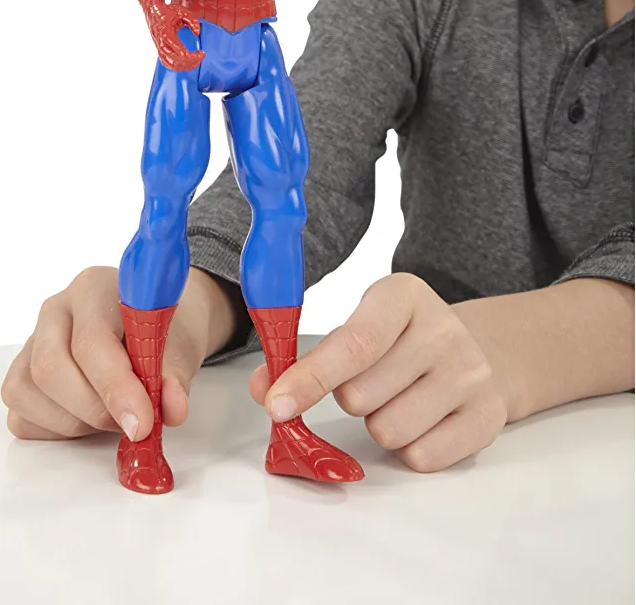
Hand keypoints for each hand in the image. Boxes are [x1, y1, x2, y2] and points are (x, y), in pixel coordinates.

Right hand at [1, 265, 236, 440]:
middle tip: (133, 423)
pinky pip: (22, 416)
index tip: (143, 422)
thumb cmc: (161, 330)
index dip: (115, 386)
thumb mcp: (179, 347)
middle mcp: (55, 311)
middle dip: (94, 409)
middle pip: (50, 368)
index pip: (91, 341)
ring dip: (77, 421)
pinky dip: (58, 430)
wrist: (152, 326)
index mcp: (93, 289)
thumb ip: (173, 376)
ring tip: (114, 413)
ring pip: (28, 393)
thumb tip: (172, 408)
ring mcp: (31, 342)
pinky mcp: (20, 376)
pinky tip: (90, 418)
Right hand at [147, 2, 204, 71]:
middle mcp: (161, 43)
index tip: (199, 53)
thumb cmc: (168, 12)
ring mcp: (160, 49)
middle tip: (201, 55)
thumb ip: (192, 21)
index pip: (174, 46)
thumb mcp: (183, 11)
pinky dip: (178, 67)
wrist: (154, 12)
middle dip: (190, 61)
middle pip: (174, 58)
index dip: (186, 53)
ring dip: (186, 65)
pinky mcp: (160, 52)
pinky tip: (188, 63)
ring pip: (171, 64)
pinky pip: (168, 64)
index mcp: (165, 32)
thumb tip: (197, 32)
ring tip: (197, 60)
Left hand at [249, 273, 508, 472]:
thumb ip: (306, 356)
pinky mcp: (488, 416)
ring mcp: (472, 372)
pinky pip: (422, 456)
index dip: (310, 378)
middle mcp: (443, 329)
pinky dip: (408, 448)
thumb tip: (264, 388)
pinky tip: (422, 419)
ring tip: (398, 399)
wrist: (481, 350)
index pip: (353, 344)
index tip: (276, 405)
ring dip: (379, 425)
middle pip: (361, 395)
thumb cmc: (402, 340)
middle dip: (351, 399)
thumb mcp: (358, 327)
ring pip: (388, 430)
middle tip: (370, 382)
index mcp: (403, 295)